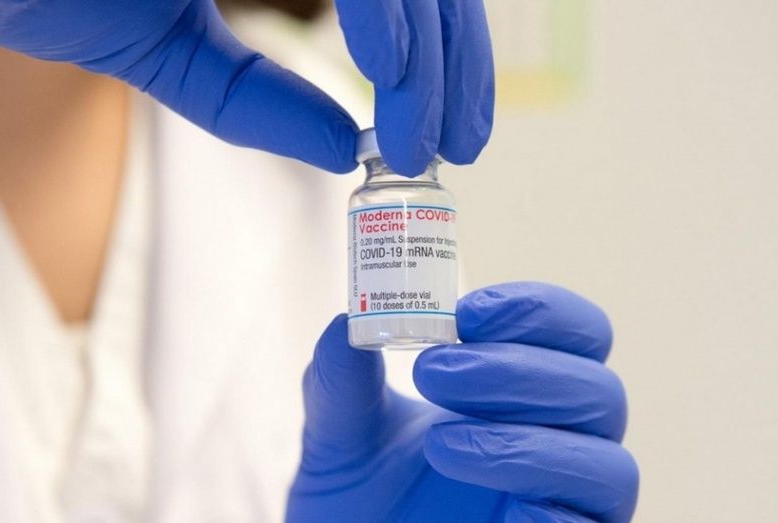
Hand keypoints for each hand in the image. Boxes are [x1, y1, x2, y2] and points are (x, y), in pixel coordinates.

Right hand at [0, 0, 493, 174]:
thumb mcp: (171, 57)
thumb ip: (253, 98)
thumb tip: (341, 146)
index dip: (437, 60)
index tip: (446, 136)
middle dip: (449, 64)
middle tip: (451, 145)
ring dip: (425, 47)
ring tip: (424, 132)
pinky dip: (380, 5)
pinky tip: (388, 67)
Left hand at [288, 282, 637, 521]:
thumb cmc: (361, 491)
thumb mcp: (340, 429)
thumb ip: (343, 377)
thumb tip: (349, 322)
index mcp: (527, 391)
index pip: (578, 334)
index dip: (536, 311)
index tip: (465, 314)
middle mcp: (562, 442)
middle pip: (599, 389)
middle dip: (516, 371)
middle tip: (431, 372)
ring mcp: (568, 503)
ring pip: (605, 463)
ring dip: (521, 442)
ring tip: (438, 442)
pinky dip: (539, 505)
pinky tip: (478, 490)